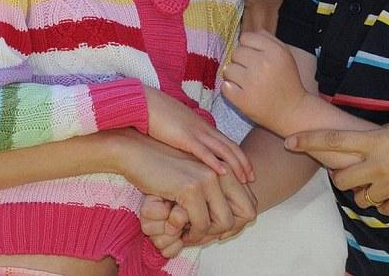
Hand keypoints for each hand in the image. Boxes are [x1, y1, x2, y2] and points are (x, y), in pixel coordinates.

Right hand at [141, 162, 256, 252]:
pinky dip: (193, 233)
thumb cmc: (165, 165)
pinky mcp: (190, 188)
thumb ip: (212, 186)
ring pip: (224, 221)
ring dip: (209, 235)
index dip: (238, 222)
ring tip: (193, 236)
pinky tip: (182, 232)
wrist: (138, 152)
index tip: (219, 231)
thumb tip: (227, 211)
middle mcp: (223, 170)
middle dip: (226, 231)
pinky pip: (201, 223)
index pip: (249, 203)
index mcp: (227, 166)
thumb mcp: (195, 173)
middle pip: (243, 214)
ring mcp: (208, 178)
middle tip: (205, 237)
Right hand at [144, 87, 252, 182]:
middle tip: (253, 178)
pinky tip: (224, 173)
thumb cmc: (156, 117)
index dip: (239, 156)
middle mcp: (203, 128)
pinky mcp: (184, 137)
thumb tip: (188, 154)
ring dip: (236, 165)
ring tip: (245, 179)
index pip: (226, 142)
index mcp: (202, 126)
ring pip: (222, 149)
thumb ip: (185, 139)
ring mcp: (195, 132)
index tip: (247, 170)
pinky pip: (203, 151)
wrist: (144, 103)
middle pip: (230, 146)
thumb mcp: (176, 128)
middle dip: (243, 163)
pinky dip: (215, 162)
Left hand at [221, 30, 309, 134]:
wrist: (292, 111)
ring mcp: (252, 83)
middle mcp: (263, 64)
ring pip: (228, 69)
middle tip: (251, 72)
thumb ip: (268, 39)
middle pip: (236, 52)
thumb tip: (248, 33)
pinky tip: (241, 92)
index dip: (248, 47)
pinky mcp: (243, 100)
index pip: (246, 38)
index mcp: (274, 51)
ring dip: (235, 75)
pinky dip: (230, 90)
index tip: (254, 57)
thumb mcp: (285, 55)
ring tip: (247, 83)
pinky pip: (225, 87)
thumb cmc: (288, 81)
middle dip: (241, 61)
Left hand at [285, 114, 388, 215]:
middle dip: (341, 177)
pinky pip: (386, 208)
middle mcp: (380, 164)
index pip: (333, 141)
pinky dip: (387, 201)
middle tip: (347, 173)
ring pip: (363, 197)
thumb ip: (380, 137)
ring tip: (380, 180)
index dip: (308, 141)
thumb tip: (368, 145)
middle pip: (342, 178)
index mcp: (377, 140)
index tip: (289, 141)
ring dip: (365, 191)